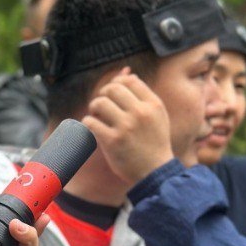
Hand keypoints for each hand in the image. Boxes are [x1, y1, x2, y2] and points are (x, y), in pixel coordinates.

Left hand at [83, 67, 173, 186]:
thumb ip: (143, 96)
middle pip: (112, 89)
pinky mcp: (112, 141)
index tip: (113, 95)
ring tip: (96, 116)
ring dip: (93, 108)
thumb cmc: (153, 143)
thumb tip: (126, 74)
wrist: (154, 171)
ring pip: (99, 103)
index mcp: (153, 104)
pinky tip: (92, 129)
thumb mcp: (157, 116)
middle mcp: (140, 112)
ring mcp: (126, 126)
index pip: (130, 81)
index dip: (117, 83)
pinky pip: (90, 122)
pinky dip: (87, 124)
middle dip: (103, 95)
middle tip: (101, 106)